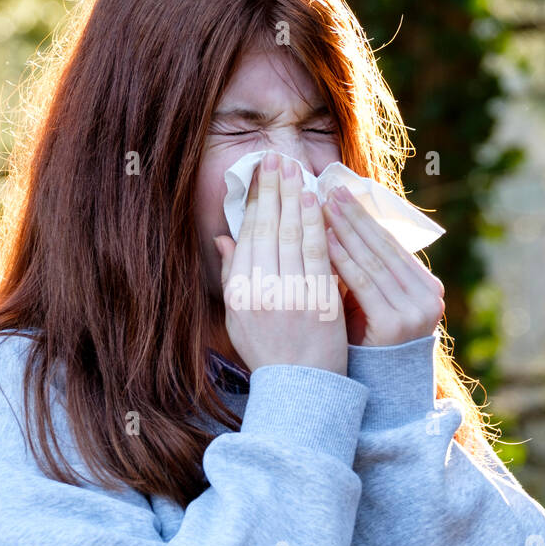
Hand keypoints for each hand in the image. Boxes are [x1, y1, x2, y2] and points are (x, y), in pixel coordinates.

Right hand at [213, 153, 347, 373]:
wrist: (300, 387)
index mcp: (240, 292)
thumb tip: (224, 236)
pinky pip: (318, 254)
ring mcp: (293, 295)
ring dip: (297, 199)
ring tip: (299, 171)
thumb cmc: (268, 351)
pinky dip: (318, 226)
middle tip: (278, 158)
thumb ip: (232, 274)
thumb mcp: (239, 316)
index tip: (261, 174)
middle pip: (269, 228)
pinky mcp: (321, 300)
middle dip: (275, 189)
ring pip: (294, 236)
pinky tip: (318, 204)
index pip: (249, 235)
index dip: (256, 201)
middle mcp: (262, 291)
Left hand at [321, 186, 443, 346]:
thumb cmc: (365, 339)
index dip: (364, 217)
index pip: (391, 243)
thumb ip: (364, 266)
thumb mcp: (370, 298)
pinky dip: (342, 258)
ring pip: (372, 260)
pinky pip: (363, 282)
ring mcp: (415, 310)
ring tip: (320, 207)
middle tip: (327, 189)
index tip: (339, 193)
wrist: (375, 391)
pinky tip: (321, 240)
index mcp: (427, 285)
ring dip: (345, 231)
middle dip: (353, 216)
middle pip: (383, 247)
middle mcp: (429, 296)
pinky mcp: (396, 323)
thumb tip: (337, 221)